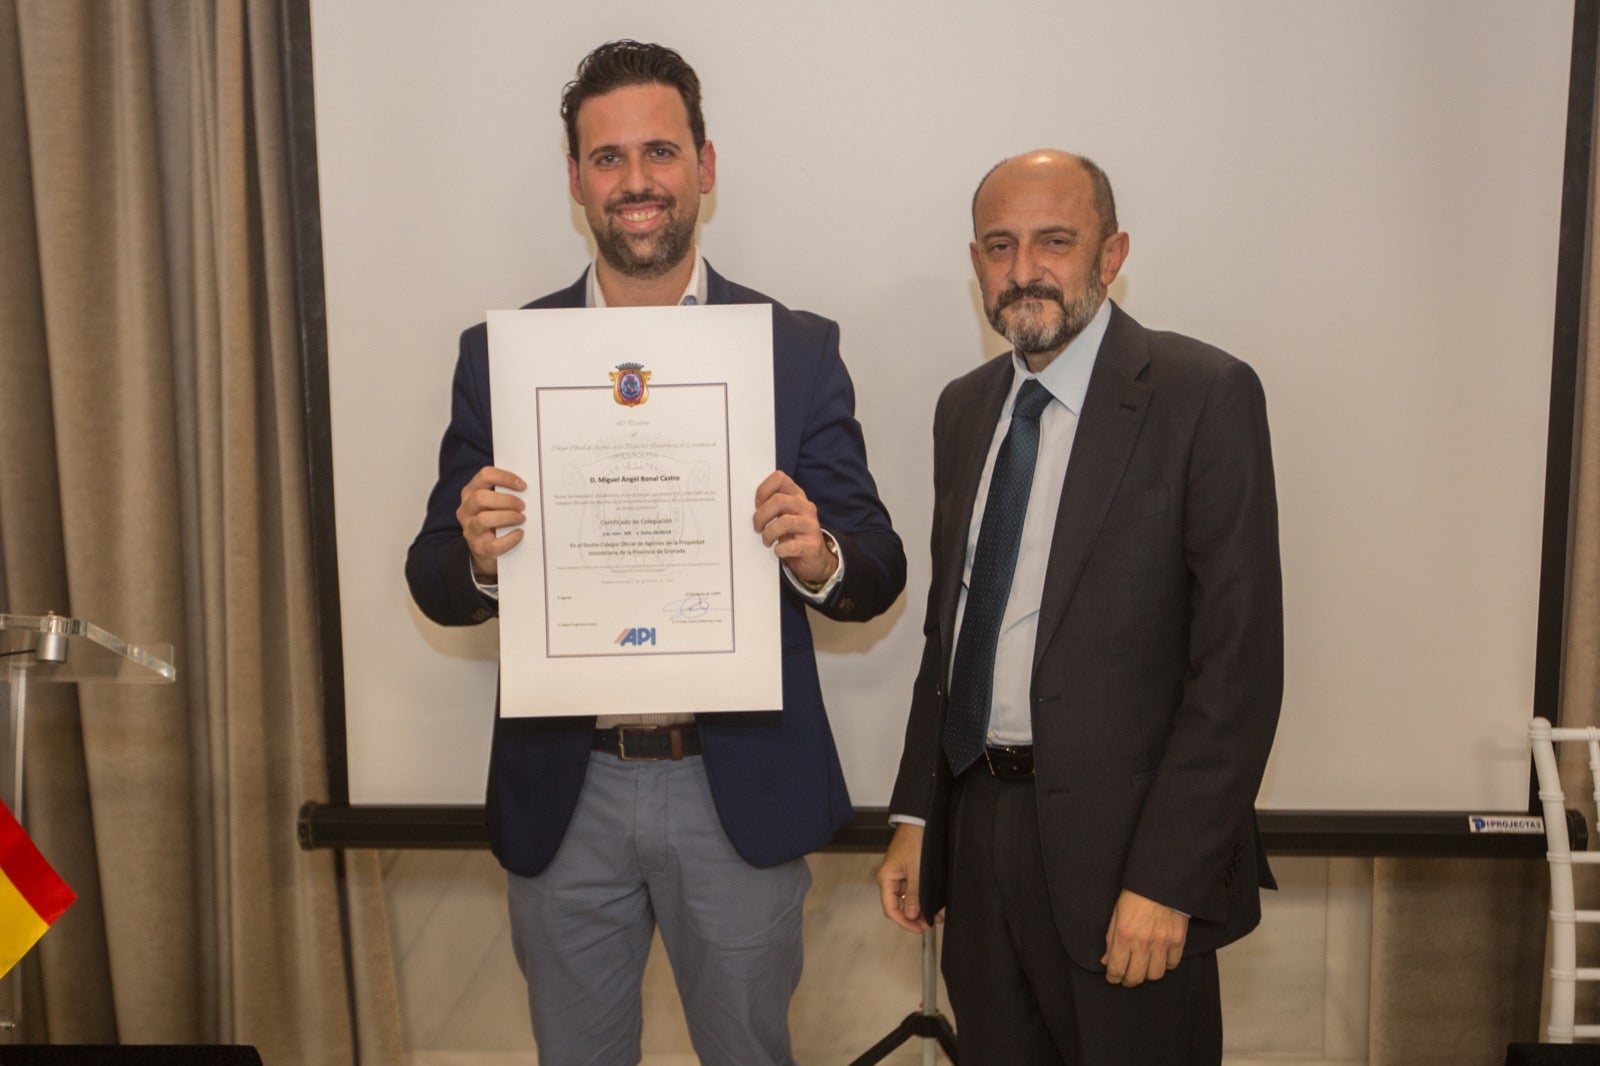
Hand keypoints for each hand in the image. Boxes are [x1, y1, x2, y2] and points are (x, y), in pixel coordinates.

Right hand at [456, 466, 526, 578]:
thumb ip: (504, 493)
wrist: (485, 550)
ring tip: (522, 518)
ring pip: (484, 519)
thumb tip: (527, 487)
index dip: (505, 478)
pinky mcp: (479, 549)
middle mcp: (466, 510)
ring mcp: (470, 530)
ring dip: (507, 517)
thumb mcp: (494, 503)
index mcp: (470, 493)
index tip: (522, 485)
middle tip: (522, 505)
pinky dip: (510, 538)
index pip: (484, 476)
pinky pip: (494, 544)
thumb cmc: (494, 520)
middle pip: (481, 497)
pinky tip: (520, 533)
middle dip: (506, 500)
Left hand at [753, 470, 836, 585]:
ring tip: (766, 540)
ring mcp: (811, 525)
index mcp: (796, 495)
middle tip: (757, 527)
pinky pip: (793, 545)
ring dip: (769, 533)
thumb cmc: (792, 534)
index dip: (763, 490)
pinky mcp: (813, 544)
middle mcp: (806, 507)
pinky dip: (780, 549)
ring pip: (785, 522)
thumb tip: (746, 507)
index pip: (780, 478)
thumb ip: (770, 506)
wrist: (813, 558)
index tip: (757, 505)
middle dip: (761, 515)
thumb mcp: (782, 515)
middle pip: (779, 500)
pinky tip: (778, 551)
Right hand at [876, 824, 936, 931]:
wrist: (919, 822)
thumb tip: (911, 915)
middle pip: (899, 907)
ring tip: (935, 916)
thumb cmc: (914, 841)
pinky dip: (921, 899)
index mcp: (886, 879)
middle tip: (930, 925)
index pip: (891, 909)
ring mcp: (898, 876)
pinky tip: (932, 904)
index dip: (904, 922)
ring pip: (907, 900)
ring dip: (920, 910)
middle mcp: (890, 879)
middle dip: (914, 918)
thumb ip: (913, 895)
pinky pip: (912, 891)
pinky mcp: (907, 872)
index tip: (918, 930)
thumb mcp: (916, 871)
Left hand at [1101, 889, 1187, 985]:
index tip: (1113, 978)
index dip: (1113, 978)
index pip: (1116, 968)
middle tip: (1127, 978)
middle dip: (1128, 981)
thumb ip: (1110, 939)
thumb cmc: (1136, 895)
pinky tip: (1160, 959)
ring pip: (1155, 975)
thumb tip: (1106, 960)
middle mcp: (1143, 943)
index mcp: (1124, 936)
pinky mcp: (1177, 941)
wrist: (1161, 882)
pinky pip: (1172, 964)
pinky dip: (1166, 965)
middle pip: (1136, 977)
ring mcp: (1162, 943)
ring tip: (1144, 968)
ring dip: (1147, 974)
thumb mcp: (1116, 913)